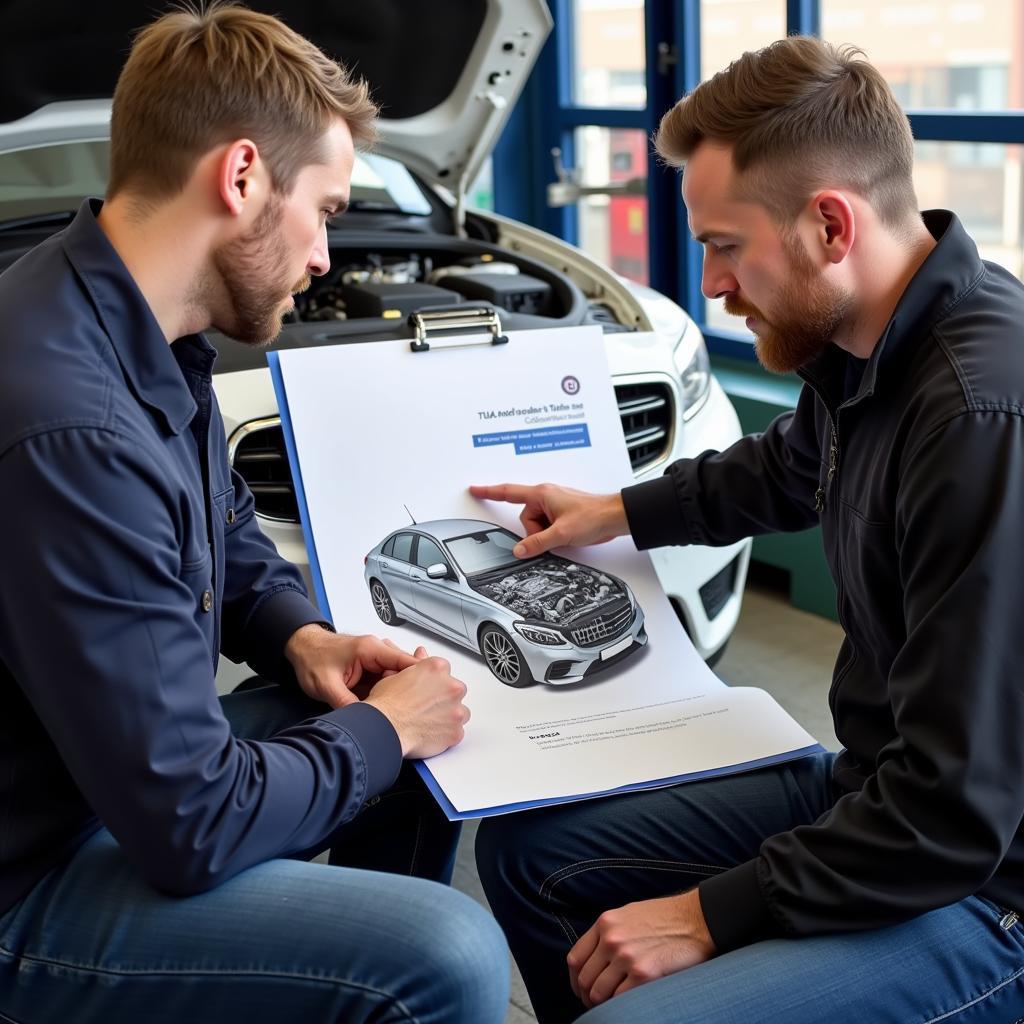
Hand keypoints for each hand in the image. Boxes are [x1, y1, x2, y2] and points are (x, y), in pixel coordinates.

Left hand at [285, 625, 418, 707]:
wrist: (300, 649)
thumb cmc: (311, 658)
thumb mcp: (326, 685)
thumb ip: (346, 702)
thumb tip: (362, 722)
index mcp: (370, 649)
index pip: (405, 662)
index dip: (419, 680)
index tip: (427, 697)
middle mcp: (377, 652)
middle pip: (405, 672)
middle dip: (409, 691)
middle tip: (411, 712)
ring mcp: (374, 660)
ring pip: (396, 679)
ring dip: (397, 694)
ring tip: (399, 712)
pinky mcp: (370, 669)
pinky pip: (385, 682)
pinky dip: (386, 694)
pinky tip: (385, 707)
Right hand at [364, 656, 470, 757]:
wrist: (385, 729)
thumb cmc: (387, 705)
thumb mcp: (395, 675)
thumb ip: (415, 664)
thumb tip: (421, 653)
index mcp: (437, 668)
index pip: (444, 670)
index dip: (434, 681)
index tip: (427, 689)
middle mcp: (451, 687)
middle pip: (455, 690)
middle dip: (443, 698)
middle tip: (425, 707)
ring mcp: (456, 711)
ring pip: (460, 712)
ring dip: (448, 716)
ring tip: (427, 721)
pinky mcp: (456, 732)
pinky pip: (456, 732)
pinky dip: (446, 734)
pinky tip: (430, 733)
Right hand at [469, 482, 628, 557]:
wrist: (614, 517)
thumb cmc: (593, 516)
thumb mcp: (561, 533)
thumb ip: (537, 543)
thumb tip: (520, 550)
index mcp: (541, 494)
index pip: (508, 492)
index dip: (489, 492)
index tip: (475, 489)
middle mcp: (546, 496)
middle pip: (525, 519)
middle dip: (535, 532)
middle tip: (554, 536)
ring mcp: (554, 505)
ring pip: (537, 525)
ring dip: (546, 534)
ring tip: (564, 534)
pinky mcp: (562, 514)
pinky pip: (548, 526)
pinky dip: (553, 534)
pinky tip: (567, 535)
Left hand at [567, 890, 715, 1008]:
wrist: (696, 918)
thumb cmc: (665, 917)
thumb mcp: (628, 914)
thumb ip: (609, 933)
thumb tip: (595, 958)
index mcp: (605, 923)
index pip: (575, 959)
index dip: (575, 980)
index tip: (582, 990)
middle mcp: (611, 939)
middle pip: (584, 979)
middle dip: (587, 997)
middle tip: (596, 1005)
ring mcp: (626, 956)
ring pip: (598, 993)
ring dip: (602, 1004)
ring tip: (611, 1006)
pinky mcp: (644, 973)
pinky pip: (620, 999)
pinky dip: (620, 1005)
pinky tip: (628, 1004)